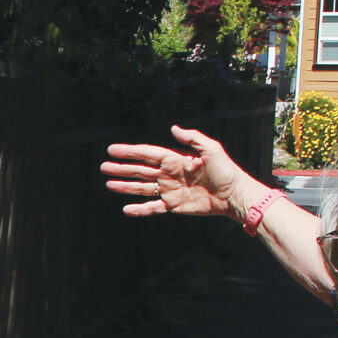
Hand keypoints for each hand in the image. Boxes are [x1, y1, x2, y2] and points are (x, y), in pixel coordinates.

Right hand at [102, 124, 251, 220]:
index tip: (112, 150)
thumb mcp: (211, 149)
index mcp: (175, 159)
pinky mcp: (174, 205)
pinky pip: (153, 207)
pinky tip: (126, 209)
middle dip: (122, 168)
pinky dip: (140, 209)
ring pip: (142, 188)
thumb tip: (173, 128)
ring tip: (108, 184)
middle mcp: (169, 174)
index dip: (129, 151)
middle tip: (103, 167)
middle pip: (140, 170)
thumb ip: (192, 138)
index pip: (147, 154)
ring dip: (125, 186)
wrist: (233, 195)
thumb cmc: (225, 170)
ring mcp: (170, 190)